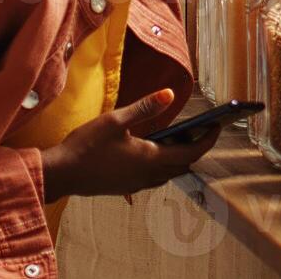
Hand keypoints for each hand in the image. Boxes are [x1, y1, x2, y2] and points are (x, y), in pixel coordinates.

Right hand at [40, 90, 217, 200]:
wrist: (62, 174)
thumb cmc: (86, 146)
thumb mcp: (115, 120)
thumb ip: (145, 108)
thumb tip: (169, 94)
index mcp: (150, 158)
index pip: (190, 152)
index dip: (207, 139)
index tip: (217, 126)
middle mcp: (148, 175)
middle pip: (183, 165)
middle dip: (196, 148)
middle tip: (201, 129)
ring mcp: (137, 184)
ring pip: (169, 173)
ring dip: (179, 158)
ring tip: (180, 138)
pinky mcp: (126, 186)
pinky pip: (154, 177)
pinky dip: (163, 164)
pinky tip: (153, 151)